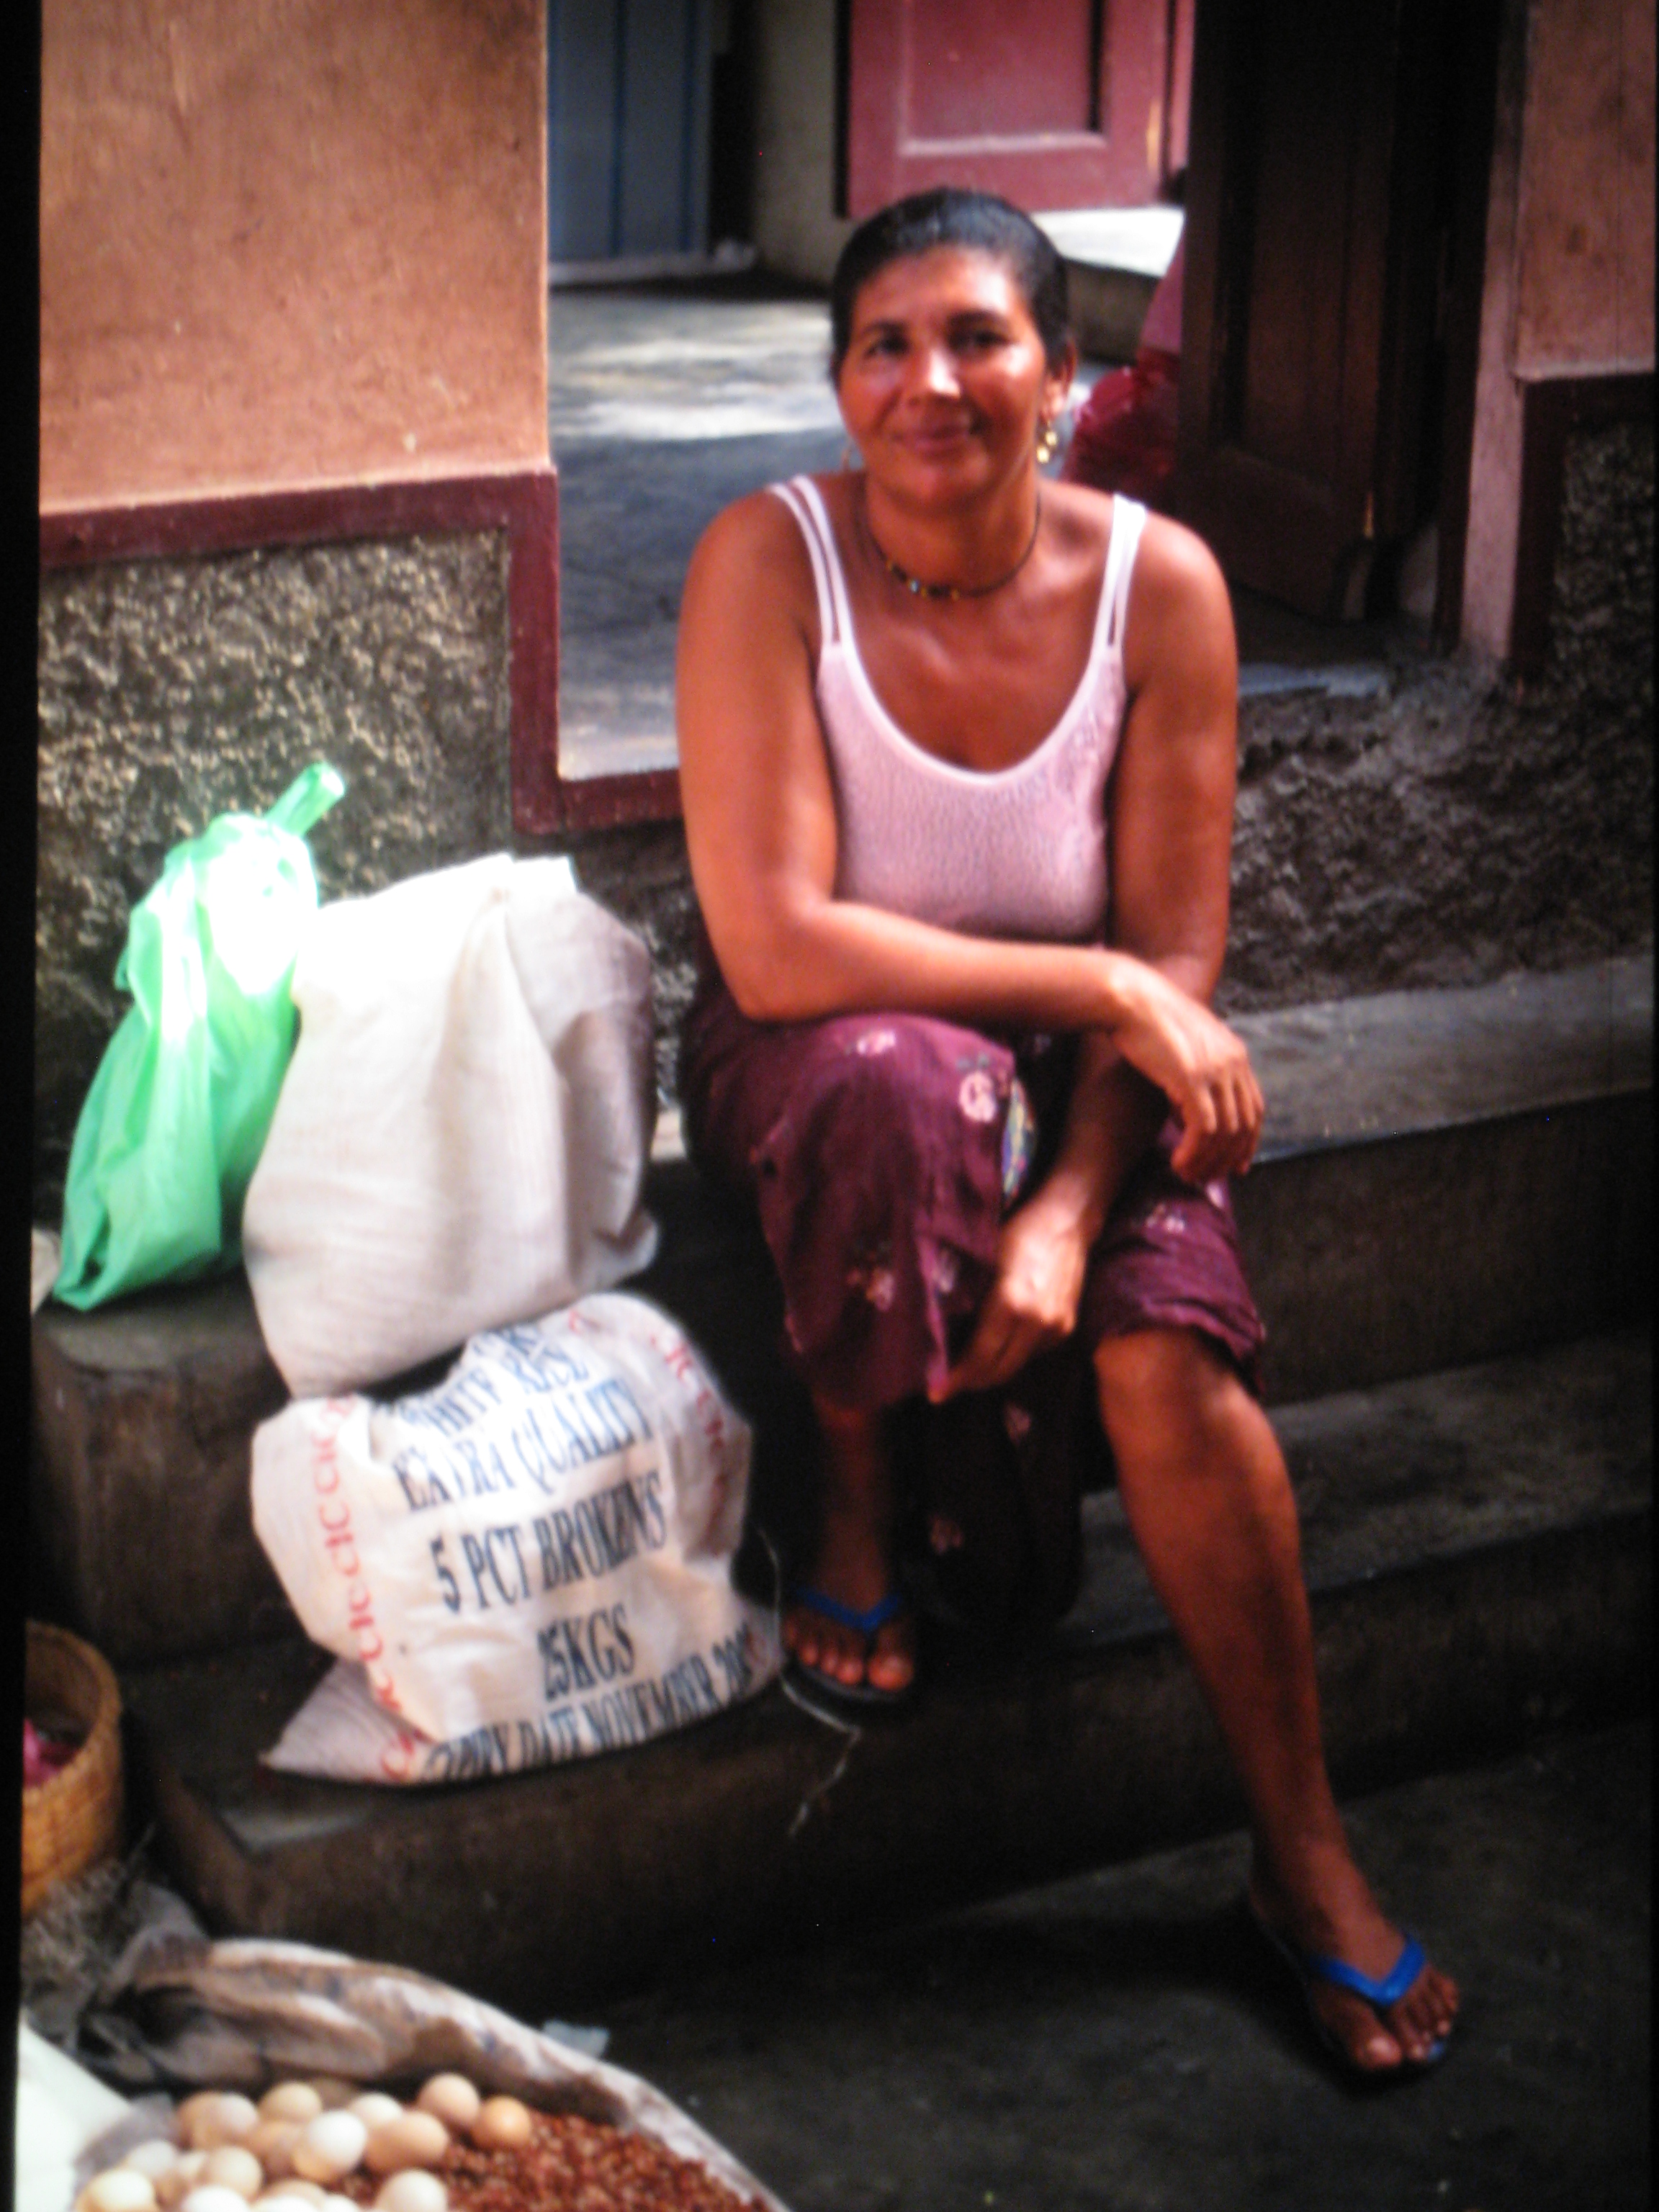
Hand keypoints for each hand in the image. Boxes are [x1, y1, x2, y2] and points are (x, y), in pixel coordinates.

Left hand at [931, 1198, 1089, 1401]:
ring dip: (992, 1370)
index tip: (934, 1392)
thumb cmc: (1017, 1232)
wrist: (1068, 1220)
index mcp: (1010, 1303)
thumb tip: (937, 1329)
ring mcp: (1056, 1327)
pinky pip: (1032, 1353)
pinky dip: (1012, 1355)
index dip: (955, 1379)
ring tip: (966, 1367)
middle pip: (999, 1371)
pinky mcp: (1067, 1327)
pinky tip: (996, 1346)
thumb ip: (965, 1297)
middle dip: (971, 1382)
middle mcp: (1037, 1322)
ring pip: (1016, 1365)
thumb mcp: (982, 1261)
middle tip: (946, 1384)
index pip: (979, 1357)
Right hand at [1107, 960, 1263, 1183]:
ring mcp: (1216, 1070)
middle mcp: (1233, 1062)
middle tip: (1206, 1178)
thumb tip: (1192, 1121)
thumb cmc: (1147, 1023)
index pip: (1254, 1109)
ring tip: (1187, 1174)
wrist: (1131, 999)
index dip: (1247, 1142)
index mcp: (1235, 1054)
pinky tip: (1178, 1162)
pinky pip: (1205, 1129)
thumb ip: (1197, 1080)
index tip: (1235, 1166)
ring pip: (1226, 1132)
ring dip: (1208, 1160)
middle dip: (1227, 1158)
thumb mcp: (1184, 1051)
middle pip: (1244, 1125)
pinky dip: (1194, 1153)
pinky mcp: (1193, 1079)